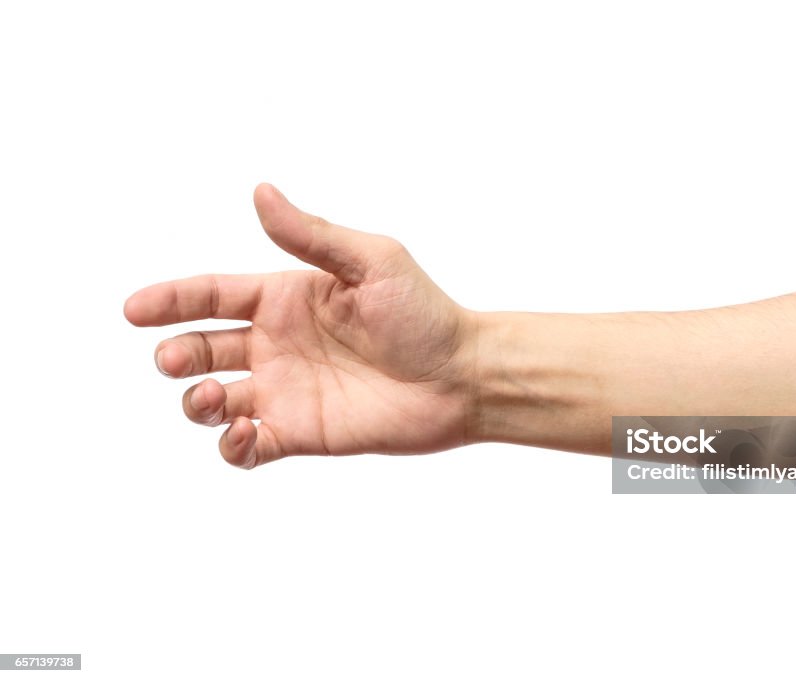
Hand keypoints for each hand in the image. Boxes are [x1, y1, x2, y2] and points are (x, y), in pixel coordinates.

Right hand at [125, 184, 477, 467]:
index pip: (212, 296)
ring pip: (214, 401)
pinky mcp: (302, 433)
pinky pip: (249, 446)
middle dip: (176, 355)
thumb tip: (260, 191)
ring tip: (215, 398)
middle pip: (201, 348)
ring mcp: (287, 391)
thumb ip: (311, 235)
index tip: (133, 311)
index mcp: (286, 298)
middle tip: (175, 361)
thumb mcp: (371, 262)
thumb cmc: (424, 313)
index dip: (169, 301)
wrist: (462, 377)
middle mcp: (278, 344)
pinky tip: (244, 432)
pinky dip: (232, 446)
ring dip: (197, 402)